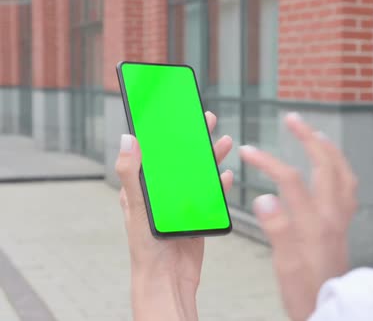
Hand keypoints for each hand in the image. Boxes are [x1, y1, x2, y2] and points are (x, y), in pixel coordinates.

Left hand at [115, 111, 232, 320]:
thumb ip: (131, 173)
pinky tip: (228, 174)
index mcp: (144, 187)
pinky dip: (220, 183)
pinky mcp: (198, 215)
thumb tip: (127, 138)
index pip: (154, 151)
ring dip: (211, 157)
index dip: (164, 131)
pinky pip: (212, 194)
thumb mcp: (134, 206)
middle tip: (207, 119)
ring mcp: (182, 203)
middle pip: (181, 158)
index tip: (175, 112)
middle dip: (194, 138)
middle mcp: (164, 192)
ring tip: (225, 142)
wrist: (167, 278)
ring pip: (199, 173)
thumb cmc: (145, 247)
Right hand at [239, 112, 357, 320]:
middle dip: (307, 138)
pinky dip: (340, 169)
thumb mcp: (284, 264)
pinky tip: (331, 167)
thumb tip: (263, 197)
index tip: (248, 151)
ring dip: (329, 149)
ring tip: (315, 134)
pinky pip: (348, 188)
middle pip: (324, 165)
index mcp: (313, 224)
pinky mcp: (343, 226)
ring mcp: (341, 220)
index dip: (267, 161)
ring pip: (342, 173)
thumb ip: (277, 229)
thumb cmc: (305, 292)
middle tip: (292, 119)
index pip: (290, 179)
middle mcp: (332, 216)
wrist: (330, 309)